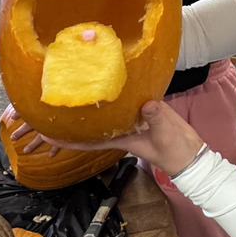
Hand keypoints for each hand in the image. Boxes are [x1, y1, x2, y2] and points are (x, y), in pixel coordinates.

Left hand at [22, 101, 202, 177]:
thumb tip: (146, 105)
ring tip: (73, 92)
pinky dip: (115, 96)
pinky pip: (124, 104)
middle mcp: (121, 129)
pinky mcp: (143, 112)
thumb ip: (155, 118)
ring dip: (92, 106)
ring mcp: (131, 120)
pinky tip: (109, 84)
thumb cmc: (174, 150)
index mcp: (121, 139)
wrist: (190, 153)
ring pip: (106, 114)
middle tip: (52, 108)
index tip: (45, 134)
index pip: (88, 141)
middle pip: (93, 126)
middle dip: (74, 121)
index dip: (66, 140)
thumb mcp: (164, 134)